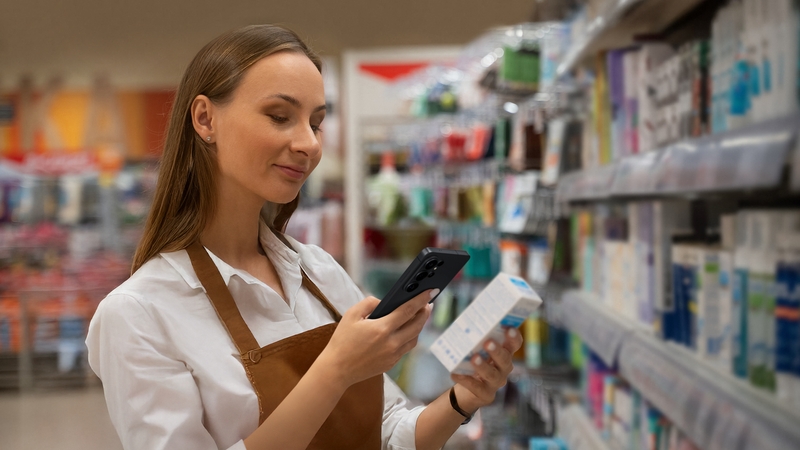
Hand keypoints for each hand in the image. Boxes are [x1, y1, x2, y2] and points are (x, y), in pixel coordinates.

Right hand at [317, 289, 435, 388]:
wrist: (337, 370)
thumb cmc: (342, 341)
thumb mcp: (351, 315)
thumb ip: (369, 303)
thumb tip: (384, 302)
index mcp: (382, 329)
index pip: (408, 310)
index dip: (421, 300)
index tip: (431, 291)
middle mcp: (392, 343)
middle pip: (417, 325)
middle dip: (425, 312)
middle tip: (428, 303)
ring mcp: (393, 355)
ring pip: (414, 338)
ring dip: (419, 326)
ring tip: (418, 316)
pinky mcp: (391, 363)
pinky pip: (406, 348)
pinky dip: (410, 337)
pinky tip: (406, 331)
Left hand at [450, 327, 522, 412]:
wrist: (468, 392)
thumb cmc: (474, 365)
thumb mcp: (478, 352)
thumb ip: (476, 341)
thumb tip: (466, 324)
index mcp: (504, 354)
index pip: (514, 345)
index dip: (514, 338)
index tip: (510, 329)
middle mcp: (504, 369)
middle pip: (505, 360)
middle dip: (497, 351)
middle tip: (488, 342)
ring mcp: (496, 383)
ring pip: (492, 374)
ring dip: (483, 366)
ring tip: (474, 358)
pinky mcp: (485, 394)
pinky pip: (475, 387)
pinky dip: (465, 379)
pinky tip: (455, 373)